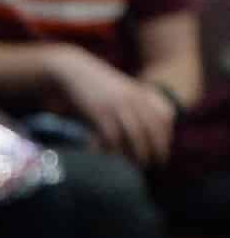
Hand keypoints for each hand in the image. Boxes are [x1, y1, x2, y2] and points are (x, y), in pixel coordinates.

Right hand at [47, 45, 174, 164]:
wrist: (73, 70)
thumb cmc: (93, 85)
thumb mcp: (118, 92)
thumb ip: (130, 106)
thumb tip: (137, 131)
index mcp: (139, 93)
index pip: (163, 118)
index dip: (165, 137)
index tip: (162, 152)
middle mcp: (132, 99)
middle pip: (152, 129)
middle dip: (156, 149)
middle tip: (153, 165)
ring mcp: (117, 106)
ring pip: (135, 135)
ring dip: (138, 154)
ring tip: (136, 167)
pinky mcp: (100, 113)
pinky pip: (112, 137)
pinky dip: (114, 150)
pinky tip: (113, 159)